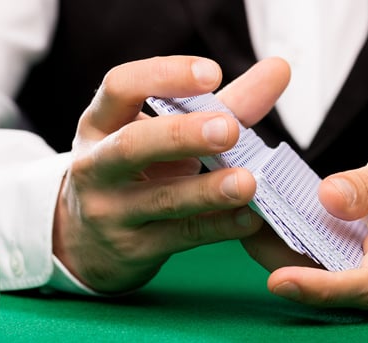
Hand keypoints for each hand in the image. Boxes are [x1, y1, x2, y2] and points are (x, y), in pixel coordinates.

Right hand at [53, 56, 290, 292]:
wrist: (88, 241)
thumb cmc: (137, 172)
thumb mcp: (163, 134)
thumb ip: (222, 104)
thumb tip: (279, 68)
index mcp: (100, 124)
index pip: (119, 87)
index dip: (163, 75)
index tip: (212, 73)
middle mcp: (96, 166)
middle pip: (133, 145)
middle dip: (182, 135)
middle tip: (229, 129)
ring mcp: (110, 211)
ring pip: (161, 198)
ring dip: (207, 190)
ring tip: (247, 182)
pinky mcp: (134, 248)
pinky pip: (182, 236)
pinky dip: (219, 227)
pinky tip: (250, 218)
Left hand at [242, 144, 367, 308]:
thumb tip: (328, 197)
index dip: (322, 287)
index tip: (279, 280)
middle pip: (338, 292)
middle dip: (288, 271)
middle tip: (247, 236)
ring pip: (326, 286)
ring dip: (283, 261)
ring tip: (249, 226)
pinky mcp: (360, 279)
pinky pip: (325, 275)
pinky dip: (293, 256)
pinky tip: (266, 232)